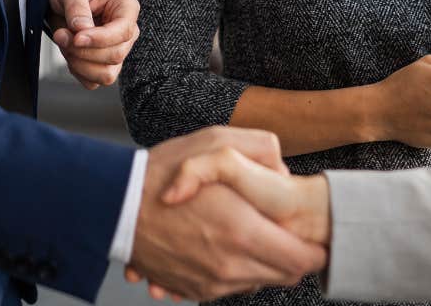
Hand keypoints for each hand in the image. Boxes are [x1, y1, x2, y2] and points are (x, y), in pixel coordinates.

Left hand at [47, 0, 139, 88]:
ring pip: (107, 74)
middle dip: (83, 50)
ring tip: (64, 42)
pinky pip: (93, 82)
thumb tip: (82, 30)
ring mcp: (116, 50)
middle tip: (61, 34)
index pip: (124, 32)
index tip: (77, 37)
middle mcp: (125, 32)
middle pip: (115, 55)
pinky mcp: (102, 64)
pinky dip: (77, 71)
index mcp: (126, 8)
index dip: (100, 39)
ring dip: (79, 63)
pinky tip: (68, 52)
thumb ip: (77, 6)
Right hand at [127, 127, 328, 301]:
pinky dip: (237, 272)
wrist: (114, 206)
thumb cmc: (163, 171)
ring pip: (260, 283)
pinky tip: (227, 245)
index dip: (316, 248)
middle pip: (287, 276)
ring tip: (255, 235)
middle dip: (294, 256)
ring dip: (265, 264)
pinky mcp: (195, 290)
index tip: (315, 236)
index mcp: (243, 232)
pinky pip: (232, 290)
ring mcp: (212, 282)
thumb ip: (261, 150)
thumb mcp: (216, 142)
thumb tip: (285, 173)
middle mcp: (230, 265)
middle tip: (288, 234)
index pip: (303, 259)